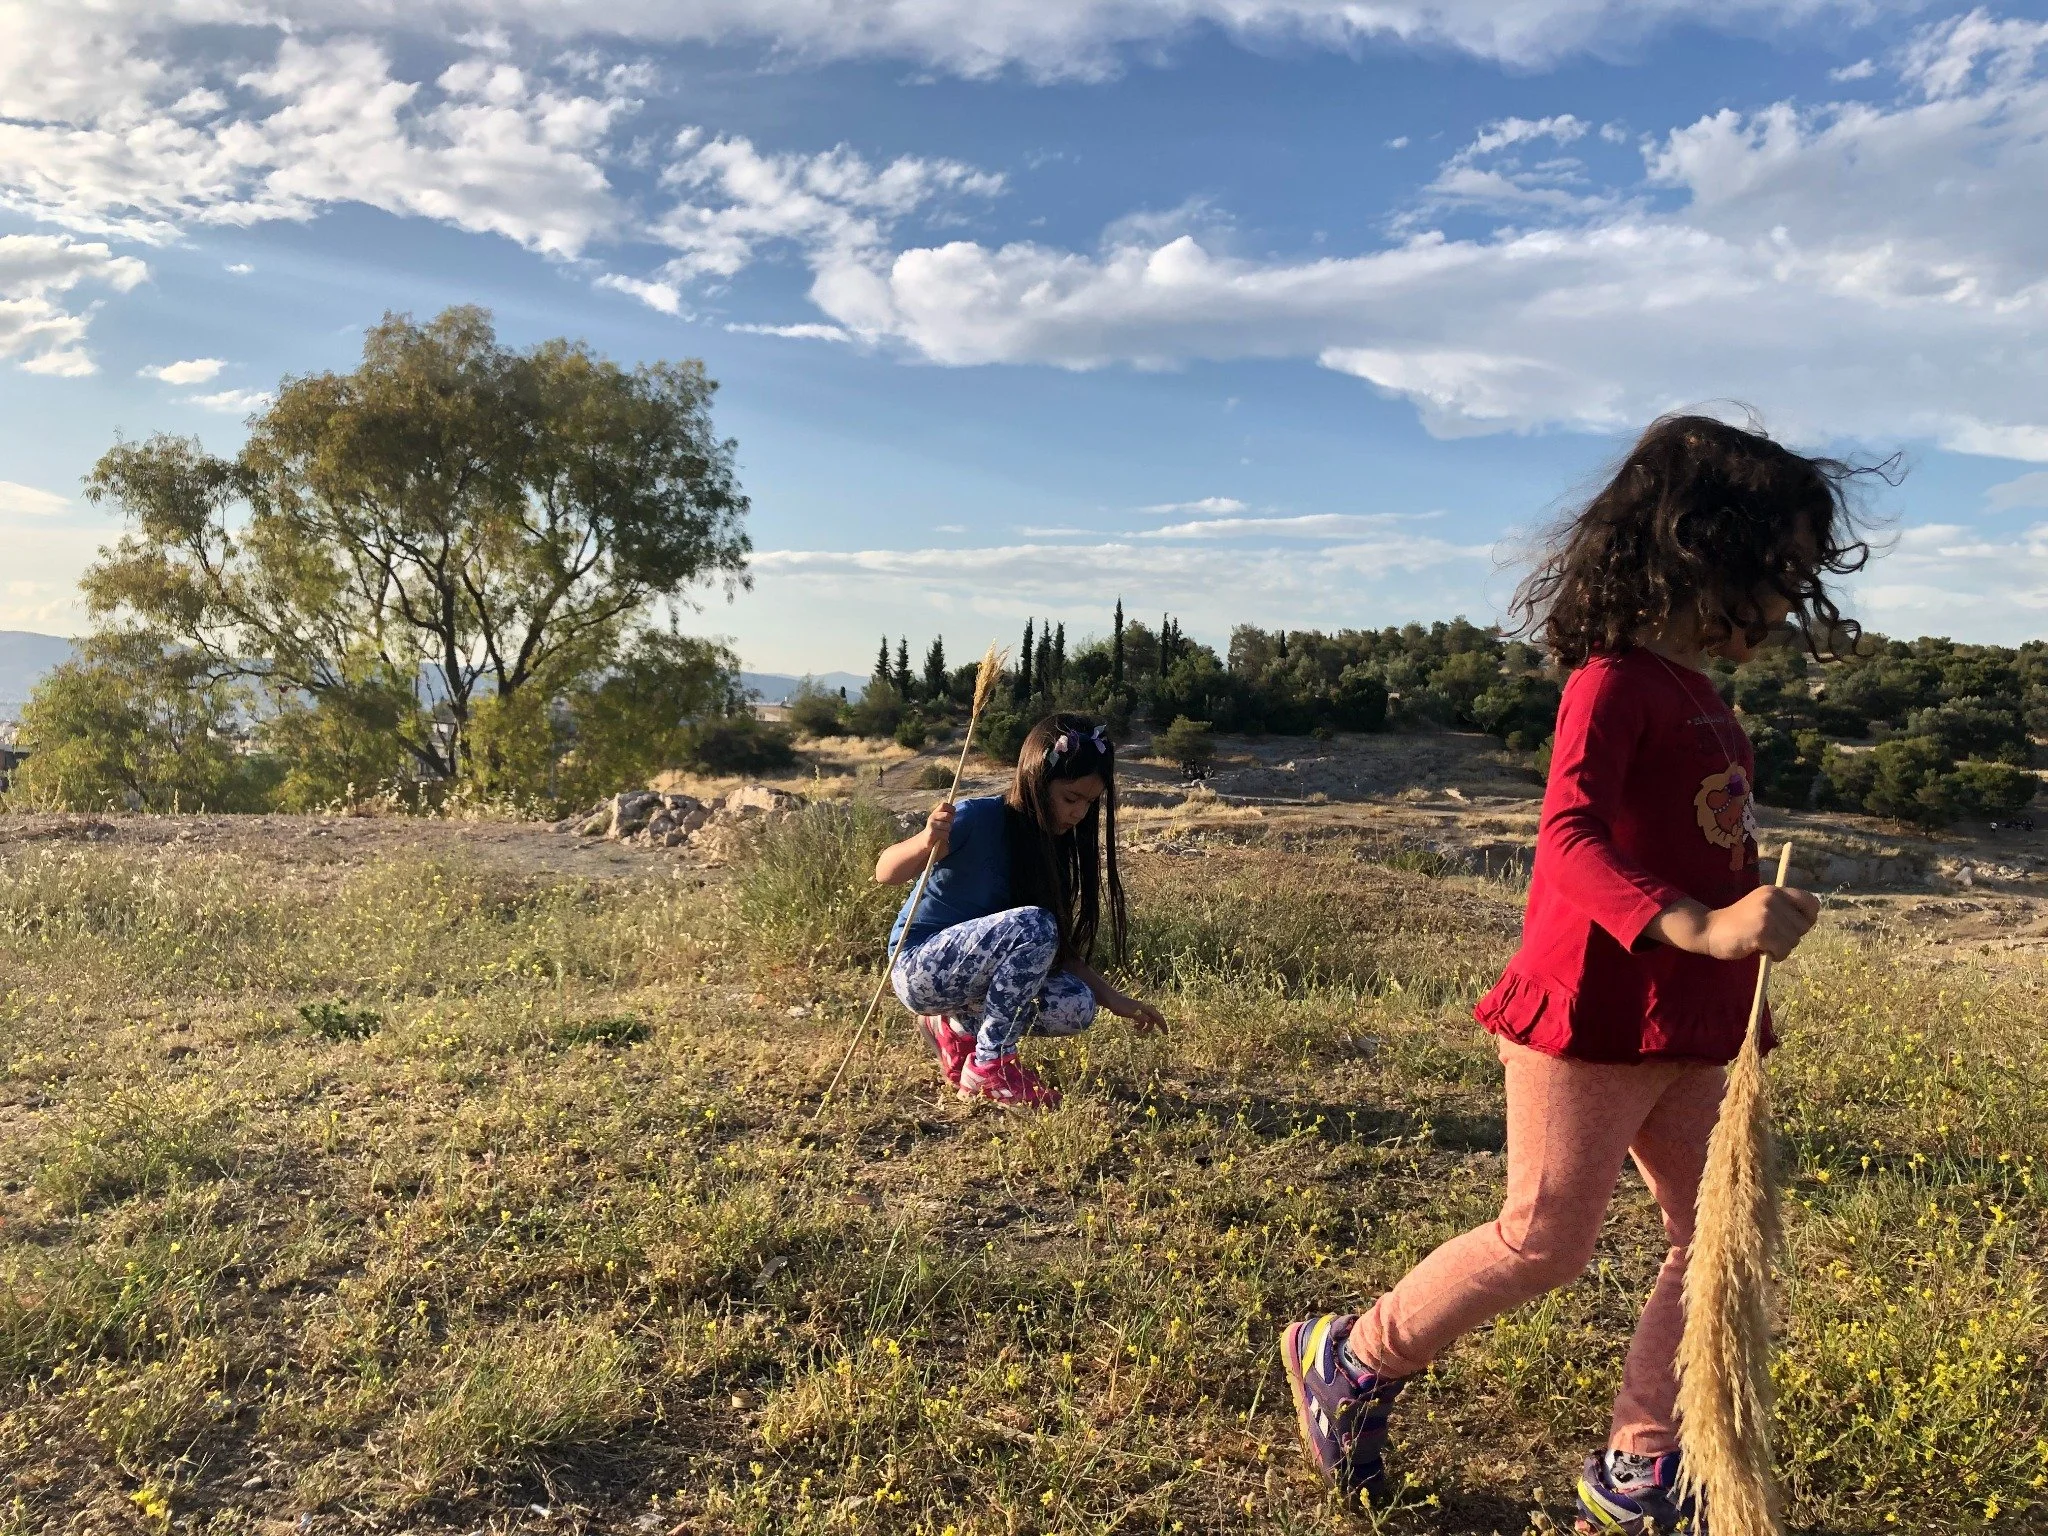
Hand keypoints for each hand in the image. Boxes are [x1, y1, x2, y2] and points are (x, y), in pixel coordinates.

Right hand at [924, 800, 955, 860]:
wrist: (923, 842)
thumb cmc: (935, 831)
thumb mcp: (940, 821)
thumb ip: (946, 816)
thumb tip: (954, 810)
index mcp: (935, 813)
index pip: (944, 805)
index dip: (951, 808)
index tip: (952, 814)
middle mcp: (932, 817)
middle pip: (948, 815)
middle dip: (951, 822)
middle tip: (946, 826)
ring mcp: (931, 825)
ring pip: (948, 826)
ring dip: (947, 831)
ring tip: (942, 833)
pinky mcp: (932, 833)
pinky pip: (945, 834)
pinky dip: (945, 837)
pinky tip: (939, 838)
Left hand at [1106, 992, 1166, 1031]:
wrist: (1112, 1000)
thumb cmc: (1121, 1006)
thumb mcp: (1131, 1013)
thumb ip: (1140, 1016)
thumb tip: (1149, 1020)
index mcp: (1145, 1008)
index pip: (1158, 1017)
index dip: (1163, 1024)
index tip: (1166, 1033)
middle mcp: (1144, 1008)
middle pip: (1156, 1017)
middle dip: (1160, 1025)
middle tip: (1164, 1033)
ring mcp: (1140, 1010)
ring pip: (1149, 1019)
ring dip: (1147, 1026)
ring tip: (1140, 1031)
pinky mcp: (1134, 1012)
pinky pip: (1142, 1019)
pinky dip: (1141, 1025)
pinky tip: (1135, 1027)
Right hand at [1653, 886, 1818, 961]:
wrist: (1709, 929)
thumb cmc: (1737, 922)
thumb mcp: (1762, 906)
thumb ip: (1783, 909)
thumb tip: (1808, 922)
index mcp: (1775, 891)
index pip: (1811, 902)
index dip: (1807, 917)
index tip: (1793, 926)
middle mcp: (1773, 898)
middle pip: (1804, 926)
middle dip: (1791, 936)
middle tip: (1771, 936)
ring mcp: (1767, 914)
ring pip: (1794, 940)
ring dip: (1782, 947)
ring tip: (1764, 943)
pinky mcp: (1762, 931)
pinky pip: (1783, 950)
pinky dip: (1776, 955)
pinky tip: (1761, 950)